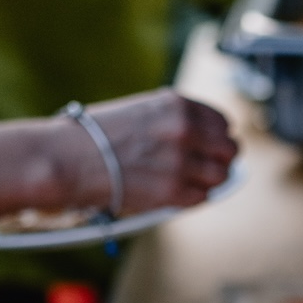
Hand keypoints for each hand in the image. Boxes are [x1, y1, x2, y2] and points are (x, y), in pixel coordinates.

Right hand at [55, 91, 237, 214]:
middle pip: (230, 150)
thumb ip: (176, 121)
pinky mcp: (174, 192)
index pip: (223, 123)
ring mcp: (182, 162)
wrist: (72, 158)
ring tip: (191, 180)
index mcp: (178, 105)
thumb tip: (206, 140)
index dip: (219, 137)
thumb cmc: (99, 134)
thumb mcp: (143, 111)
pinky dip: (193, 196)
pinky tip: (176, 191)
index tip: (212, 146)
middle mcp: (185, 131)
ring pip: (221, 176)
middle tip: (208, 166)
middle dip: (221, 159)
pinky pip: (202, 196)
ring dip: (210, 180)